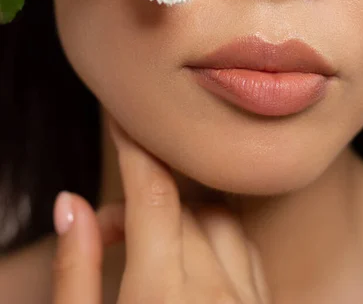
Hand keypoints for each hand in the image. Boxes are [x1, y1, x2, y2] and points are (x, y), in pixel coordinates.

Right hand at [51, 117, 270, 302]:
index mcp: (163, 298)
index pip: (153, 193)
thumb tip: (71, 204)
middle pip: (187, 207)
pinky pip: (249, 252)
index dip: (134, 148)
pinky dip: (219, 238)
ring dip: (185, 217)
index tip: (121, 117)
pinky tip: (194, 259)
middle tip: (107, 224)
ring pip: (223, 221)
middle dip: (145, 200)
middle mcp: (216, 295)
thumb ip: (76, 273)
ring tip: (149, 246)